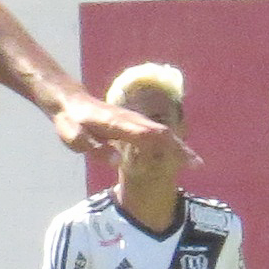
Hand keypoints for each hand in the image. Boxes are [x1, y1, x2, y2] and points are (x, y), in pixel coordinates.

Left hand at [51, 90, 199, 170]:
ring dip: (177, 145)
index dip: (168, 148)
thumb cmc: (72, 122)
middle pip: (162, 132)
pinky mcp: (133, 121)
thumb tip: (118, 162)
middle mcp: (131, 119)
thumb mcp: (75, 138)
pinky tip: (174, 152)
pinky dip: (168, 141)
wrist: (71, 102)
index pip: (150, 136)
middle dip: (180, 148)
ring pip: (161, 130)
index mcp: (119, 125)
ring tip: (192, 162)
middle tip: (197, 165)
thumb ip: (95, 149)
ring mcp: (133, 119)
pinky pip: (155, 131)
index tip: (183, 160)